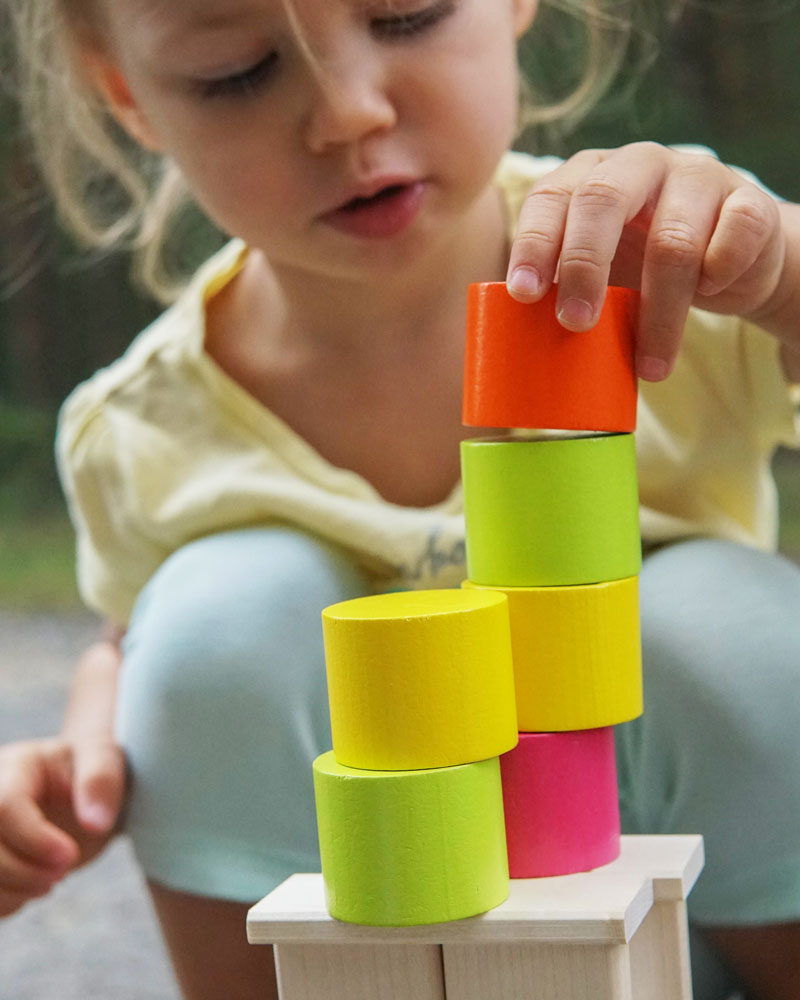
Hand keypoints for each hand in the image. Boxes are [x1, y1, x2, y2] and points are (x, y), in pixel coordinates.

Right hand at [0, 737, 125, 916]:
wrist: (83, 791)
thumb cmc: (94, 769)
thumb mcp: (106, 758)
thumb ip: (101, 780)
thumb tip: (95, 822)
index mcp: (16, 766)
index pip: (5, 806)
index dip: (34, 839)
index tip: (69, 856)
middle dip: (23, 871)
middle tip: (62, 871)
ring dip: (11, 892)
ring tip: (50, 879)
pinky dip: (5, 902)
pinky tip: (29, 887)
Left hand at [506, 142, 786, 380]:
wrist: (733, 261)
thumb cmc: (645, 267)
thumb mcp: (601, 273)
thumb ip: (563, 290)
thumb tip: (516, 349)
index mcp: (589, 176)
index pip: (550, 197)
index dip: (534, 244)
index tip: (522, 295)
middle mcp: (638, 165)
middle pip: (602, 201)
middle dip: (583, 266)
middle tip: (574, 324)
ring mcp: (696, 177)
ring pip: (672, 241)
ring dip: (660, 314)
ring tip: (650, 365)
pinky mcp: (748, 201)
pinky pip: (733, 237)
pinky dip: (719, 276)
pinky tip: (710, 296)